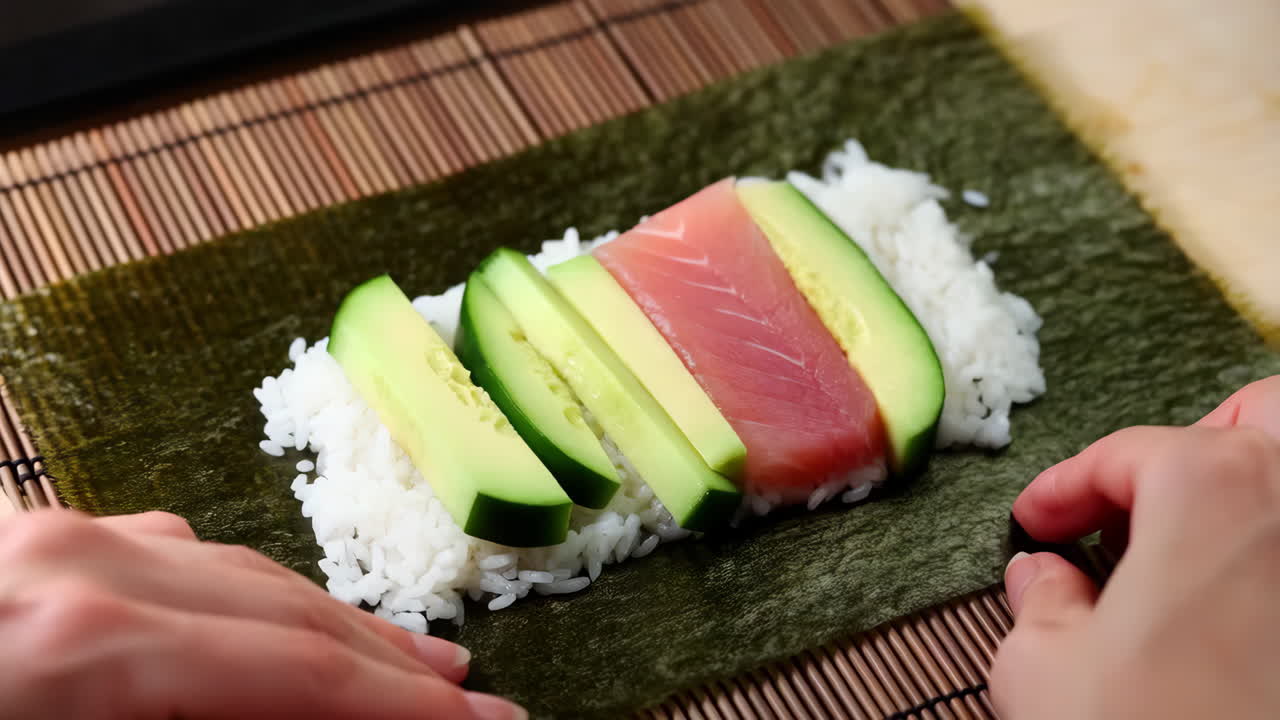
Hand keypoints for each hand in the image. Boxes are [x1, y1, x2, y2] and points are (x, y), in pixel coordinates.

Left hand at [0, 510, 525, 719]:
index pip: (300, 672)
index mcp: (86, 646)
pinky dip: (231, 589)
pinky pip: (155, 553)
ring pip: (229, 566)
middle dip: (384, 656)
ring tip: (392, 655)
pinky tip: (258, 611)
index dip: (404, 707)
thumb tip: (338, 715)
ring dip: (320, 618)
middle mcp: (74, 566)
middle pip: (281, 607)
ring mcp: (41, 540)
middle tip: (464, 688)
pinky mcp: (16, 540)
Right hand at [992, 376, 1279, 718]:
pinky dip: (1267, 569)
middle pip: (1265, 418)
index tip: (1038, 521)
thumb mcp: (1044, 671)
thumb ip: (1042, 605)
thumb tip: (1045, 580)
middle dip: (1203, 439)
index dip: (1065, 486)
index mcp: (1209, 488)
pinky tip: (1230, 616)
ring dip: (1249, 495)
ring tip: (1192, 549)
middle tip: (1145, 494)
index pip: (1127, 453)